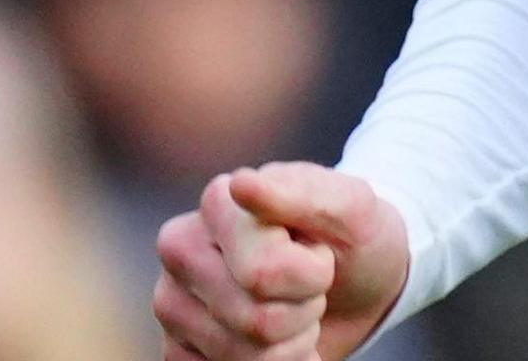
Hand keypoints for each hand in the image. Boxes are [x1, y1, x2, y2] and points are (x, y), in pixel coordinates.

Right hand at [153, 163, 410, 360]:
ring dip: (290, 343)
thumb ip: (299, 194)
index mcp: (218, 203)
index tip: (320, 250)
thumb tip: (239, 184)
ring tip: (296, 310)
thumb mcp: (351, 207)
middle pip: (255, 320)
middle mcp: (181, 248)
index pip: (262, 273)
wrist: (356, 281)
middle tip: (311, 286)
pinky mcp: (176, 346)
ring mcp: (172, 299)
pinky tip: (276, 342)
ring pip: (243, 356)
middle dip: (304, 311)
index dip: (313, 275)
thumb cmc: (353, 236)